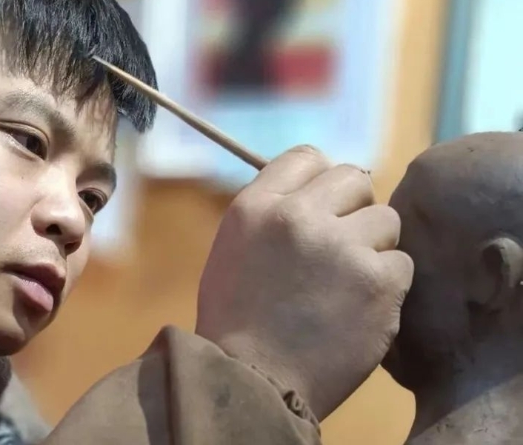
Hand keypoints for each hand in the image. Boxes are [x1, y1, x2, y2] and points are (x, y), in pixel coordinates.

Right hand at [195, 145, 412, 419]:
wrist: (253, 381)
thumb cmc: (236, 320)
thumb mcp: (233, 248)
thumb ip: (272, 212)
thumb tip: (318, 190)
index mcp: (257, 206)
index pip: (306, 157)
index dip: (321, 178)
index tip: (326, 202)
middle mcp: (299, 216)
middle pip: (354, 178)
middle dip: (353, 207)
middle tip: (341, 243)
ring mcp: (342, 247)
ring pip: (385, 220)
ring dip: (373, 246)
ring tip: (348, 281)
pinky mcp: (378, 282)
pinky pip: (401, 263)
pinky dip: (386, 284)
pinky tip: (360, 306)